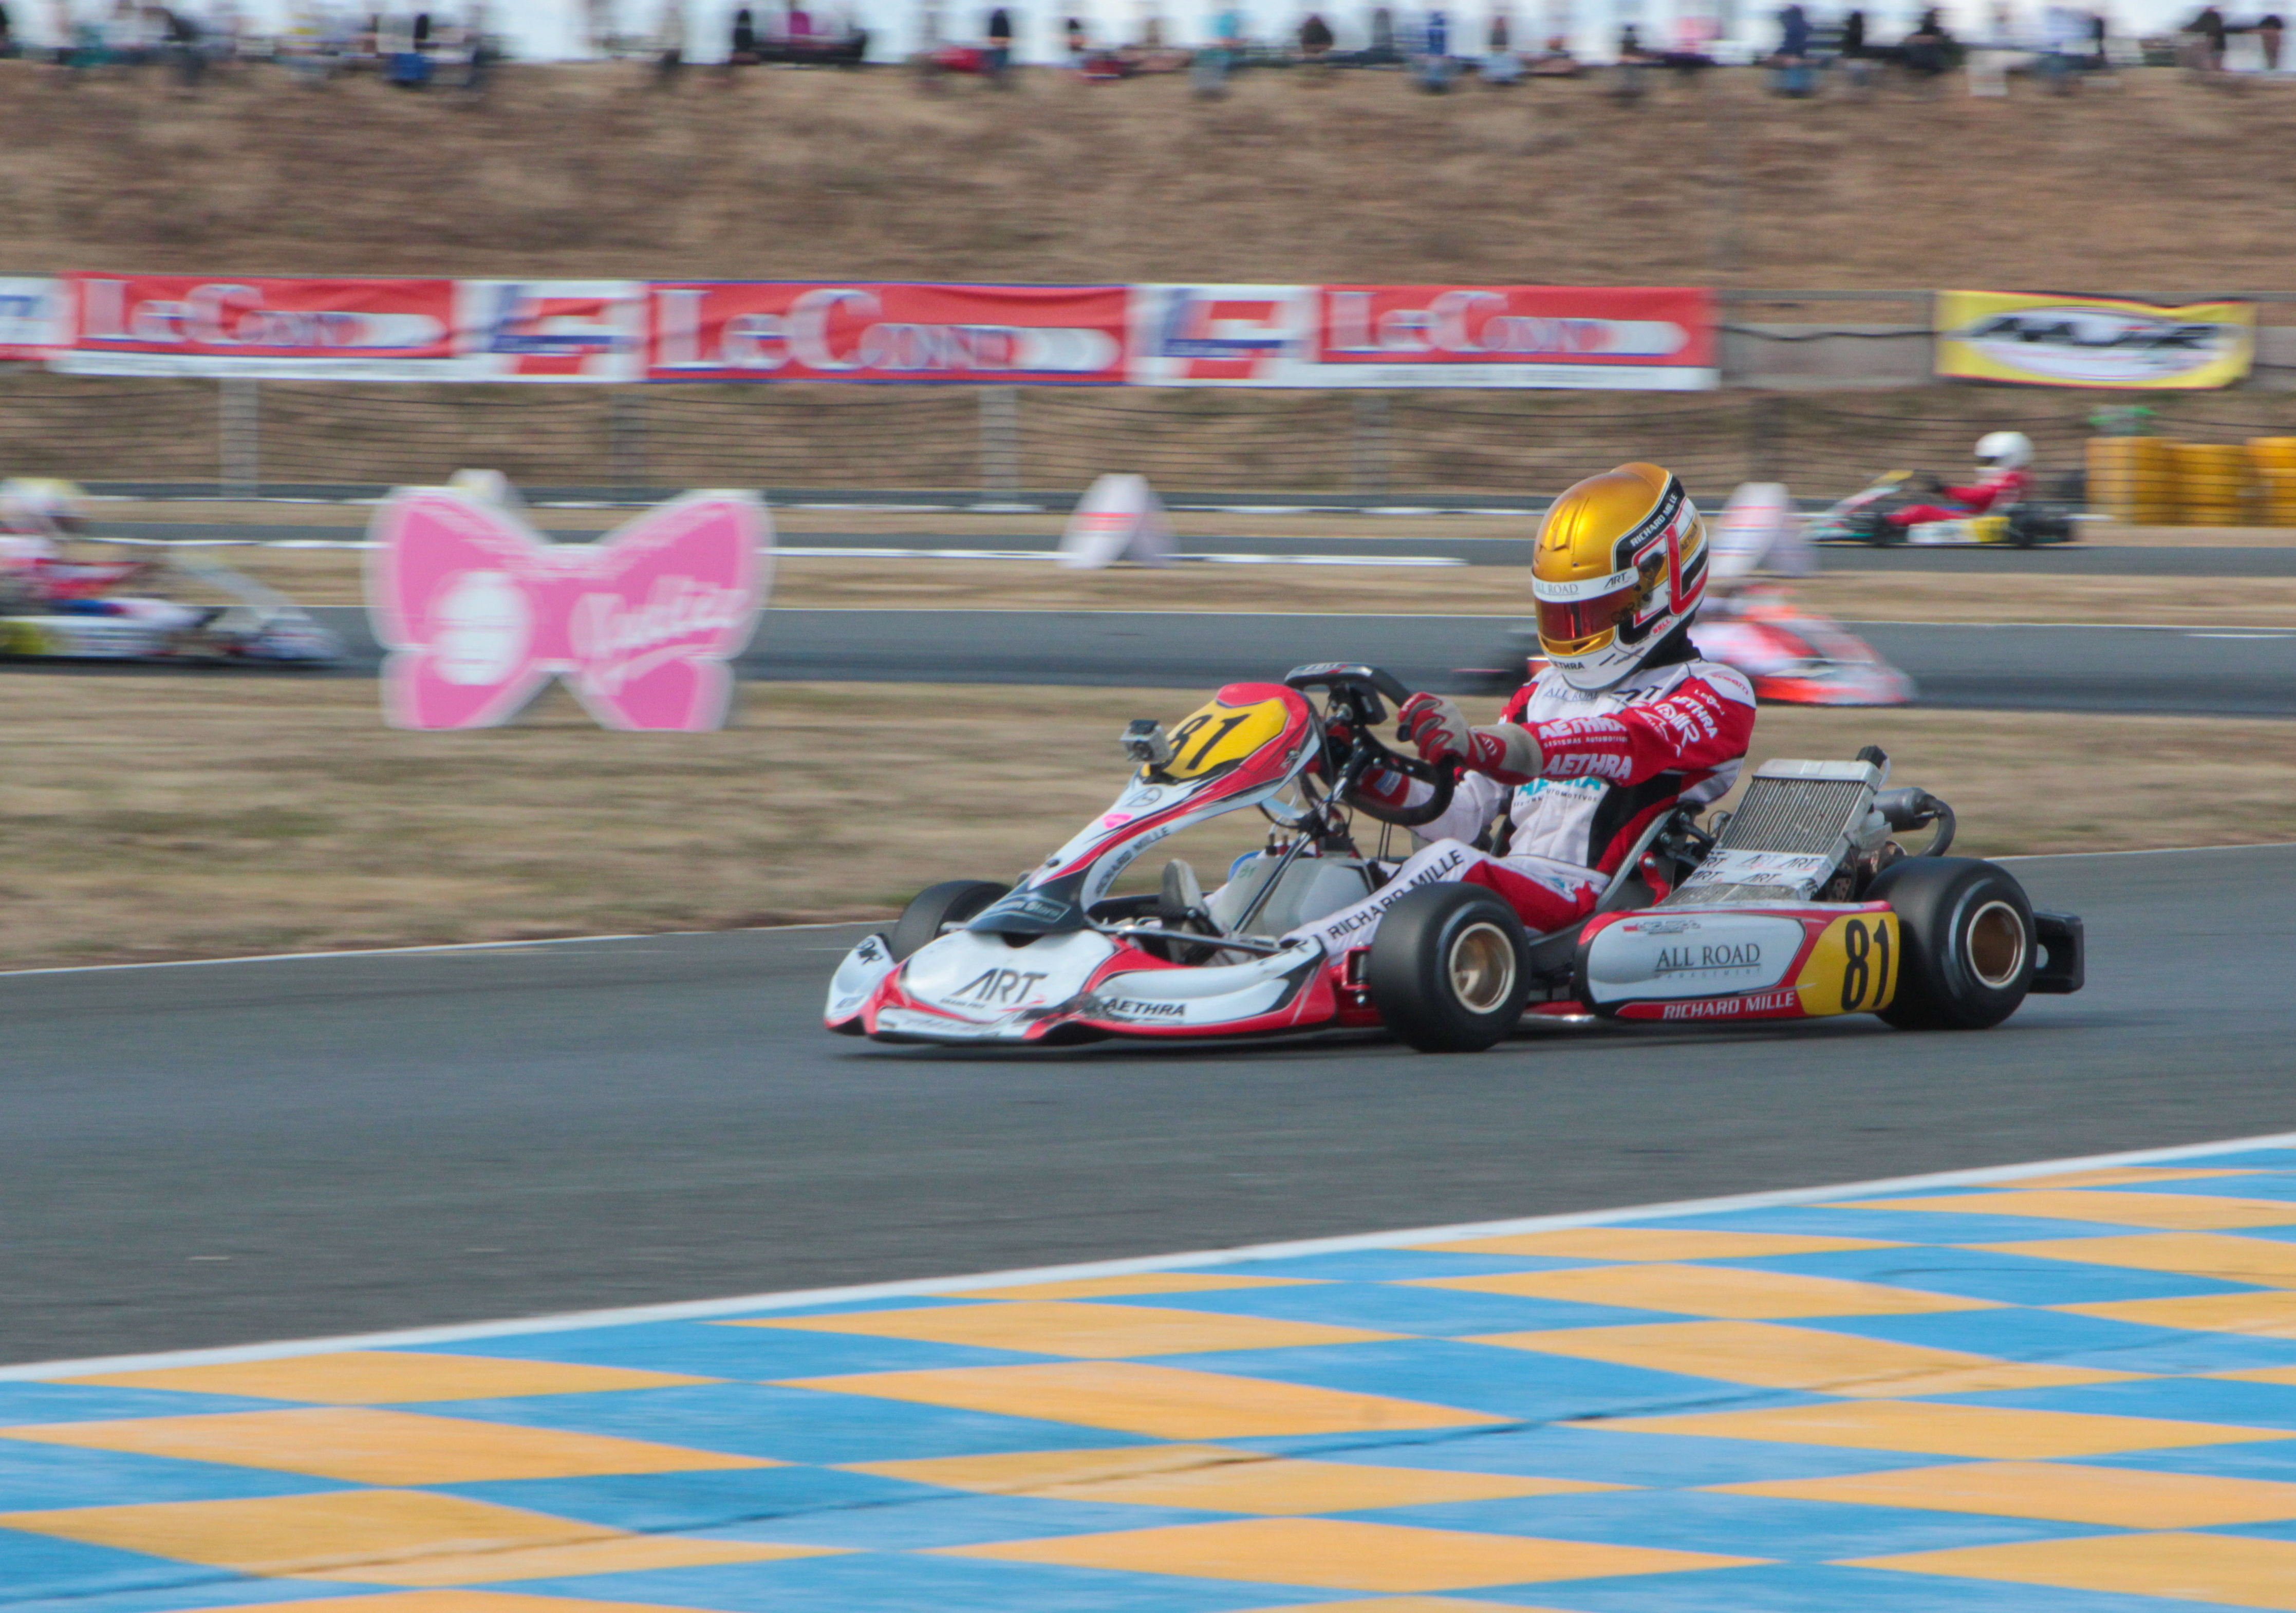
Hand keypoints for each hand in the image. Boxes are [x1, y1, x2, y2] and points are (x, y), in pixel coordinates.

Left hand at [1399, 692, 1542, 783]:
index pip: (1422, 698)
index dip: (1409, 707)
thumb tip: (1402, 732)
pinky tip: (1435, 757)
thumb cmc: (1452, 737)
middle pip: (1420, 719)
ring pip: (1425, 737)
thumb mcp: (1440, 724)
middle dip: (1416, 735)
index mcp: (1444, 703)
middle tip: (1420, 744)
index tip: (1402, 719)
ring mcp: (1453, 724)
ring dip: (1423, 749)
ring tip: (1428, 752)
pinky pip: (1434, 749)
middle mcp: (1449, 710)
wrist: (1479, 749)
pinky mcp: (1456, 739)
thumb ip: (1422, 723)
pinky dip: (1432, 756)